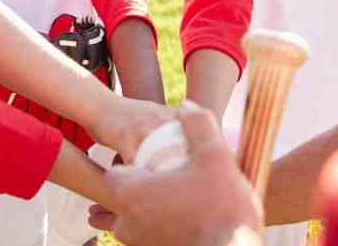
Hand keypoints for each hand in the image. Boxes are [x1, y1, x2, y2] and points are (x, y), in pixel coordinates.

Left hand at [97, 100, 263, 245]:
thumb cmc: (223, 207)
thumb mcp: (215, 156)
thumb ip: (197, 125)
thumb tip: (185, 105)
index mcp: (132, 195)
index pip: (113, 175)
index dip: (126, 164)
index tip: (143, 161)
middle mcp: (128, 223)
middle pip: (119, 199)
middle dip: (134, 188)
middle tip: (157, 178)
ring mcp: (140, 243)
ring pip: (130, 222)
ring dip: (142, 210)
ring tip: (169, 199)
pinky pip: (145, 237)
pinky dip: (155, 226)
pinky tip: (178, 218)